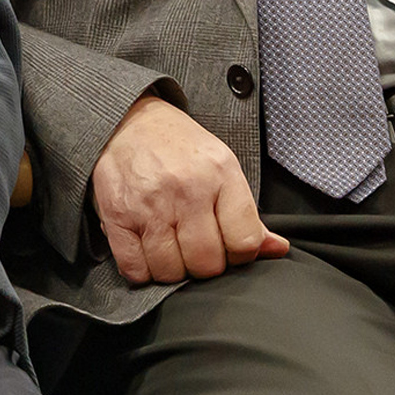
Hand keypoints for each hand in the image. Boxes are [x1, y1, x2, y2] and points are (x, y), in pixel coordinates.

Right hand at [90, 94, 288, 285]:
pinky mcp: (117, 215)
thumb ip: (248, 214)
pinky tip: (147, 255)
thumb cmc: (181, 149)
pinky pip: (134, 268)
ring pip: (170, 271)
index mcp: (220, 174)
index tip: (228, 248)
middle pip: (207, 263)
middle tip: (198, 251)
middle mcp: (186, 189)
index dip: (240, 256)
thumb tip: (277, 249)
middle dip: (205, 266)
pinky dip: (142, 272)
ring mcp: (148, 204)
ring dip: (173, 270)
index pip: (244, 242)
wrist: (129, 122)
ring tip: (171, 251)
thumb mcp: (223, 168)